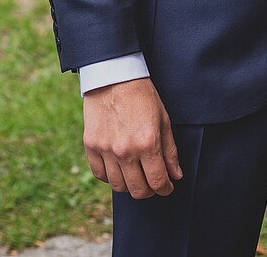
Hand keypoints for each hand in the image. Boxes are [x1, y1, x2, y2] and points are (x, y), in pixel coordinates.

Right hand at [83, 77, 180, 198]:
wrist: (113, 76)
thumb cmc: (142, 95)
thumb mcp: (163, 119)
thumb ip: (169, 151)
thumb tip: (175, 175)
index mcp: (148, 143)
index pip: (158, 182)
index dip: (165, 189)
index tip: (167, 187)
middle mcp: (126, 150)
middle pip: (138, 190)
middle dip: (150, 191)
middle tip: (153, 183)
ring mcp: (106, 150)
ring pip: (118, 186)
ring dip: (130, 186)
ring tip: (136, 176)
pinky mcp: (91, 146)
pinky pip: (100, 174)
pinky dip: (110, 177)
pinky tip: (118, 169)